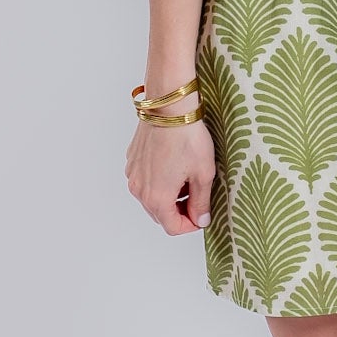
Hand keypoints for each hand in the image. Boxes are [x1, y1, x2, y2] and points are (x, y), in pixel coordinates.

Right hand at [125, 109, 216, 233]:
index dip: (190, 225)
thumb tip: (201, 219)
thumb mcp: (203, 174)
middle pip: (160, 215)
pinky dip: (159, 181)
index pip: (172, 228)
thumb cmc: (187, 138)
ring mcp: (133, 175)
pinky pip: (145, 181)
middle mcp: (139, 190)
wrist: (169, 108)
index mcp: (157, 198)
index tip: (202, 214)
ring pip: (152, 198)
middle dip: (180, 210)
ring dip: (169, 196)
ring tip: (187, 176)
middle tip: (197, 194)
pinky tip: (174, 164)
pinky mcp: (132, 162)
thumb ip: (201, 202)